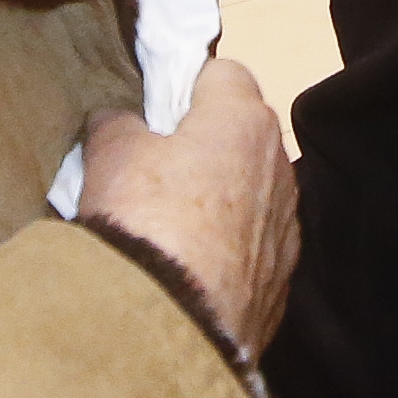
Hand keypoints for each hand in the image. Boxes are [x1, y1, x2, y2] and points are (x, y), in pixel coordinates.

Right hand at [81, 58, 297, 361]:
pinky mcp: (282, 279)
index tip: (153, 111)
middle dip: (204, 143)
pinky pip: (251, 247)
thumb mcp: (111, 155)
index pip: (223, 73)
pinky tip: (191, 268)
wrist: (171, 325)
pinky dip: (226, 249)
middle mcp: (279, 166)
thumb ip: (117, 124)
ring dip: (219, 197)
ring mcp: (286, 226)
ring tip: (169, 226)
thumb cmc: (143, 217)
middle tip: (152, 168)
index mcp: (245, 120)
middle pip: (241, 134)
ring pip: (251, 192)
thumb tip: (119, 120)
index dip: (185, 85)